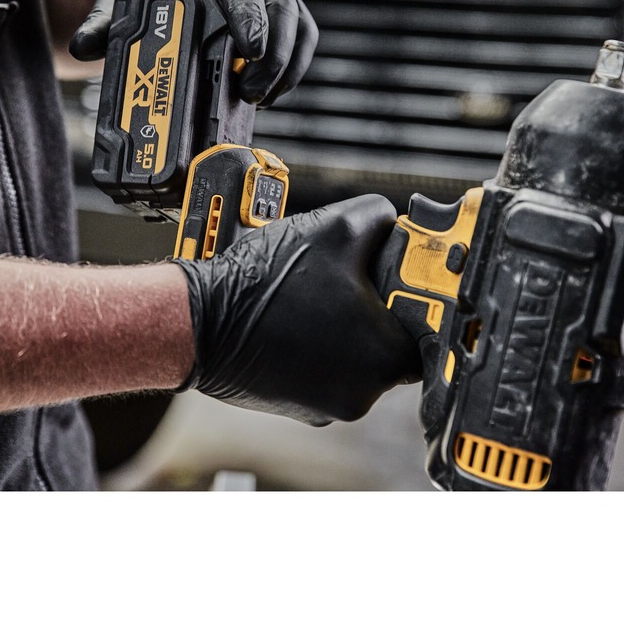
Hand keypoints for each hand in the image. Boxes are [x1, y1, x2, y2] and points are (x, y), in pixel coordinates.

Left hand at [68, 0, 318, 105]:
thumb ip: (104, 17)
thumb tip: (84, 48)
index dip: (249, 15)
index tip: (250, 52)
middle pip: (280, 5)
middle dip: (272, 55)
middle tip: (249, 94)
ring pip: (299, 22)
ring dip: (287, 65)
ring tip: (259, 100)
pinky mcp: (281, 1)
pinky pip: (301, 33)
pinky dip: (293, 66)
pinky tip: (269, 93)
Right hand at [173, 195, 420, 425]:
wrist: (199, 323)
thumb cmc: (263, 285)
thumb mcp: (334, 227)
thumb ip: (379, 218)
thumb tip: (393, 221)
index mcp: (386, 358)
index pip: (424, 325)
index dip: (409, 292)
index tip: (394, 276)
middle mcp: (363, 393)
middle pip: (388, 341)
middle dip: (370, 307)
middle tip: (344, 278)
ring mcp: (329, 406)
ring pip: (354, 355)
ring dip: (340, 325)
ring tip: (310, 294)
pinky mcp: (300, 407)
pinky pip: (322, 368)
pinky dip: (314, 345)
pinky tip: (292, 316)